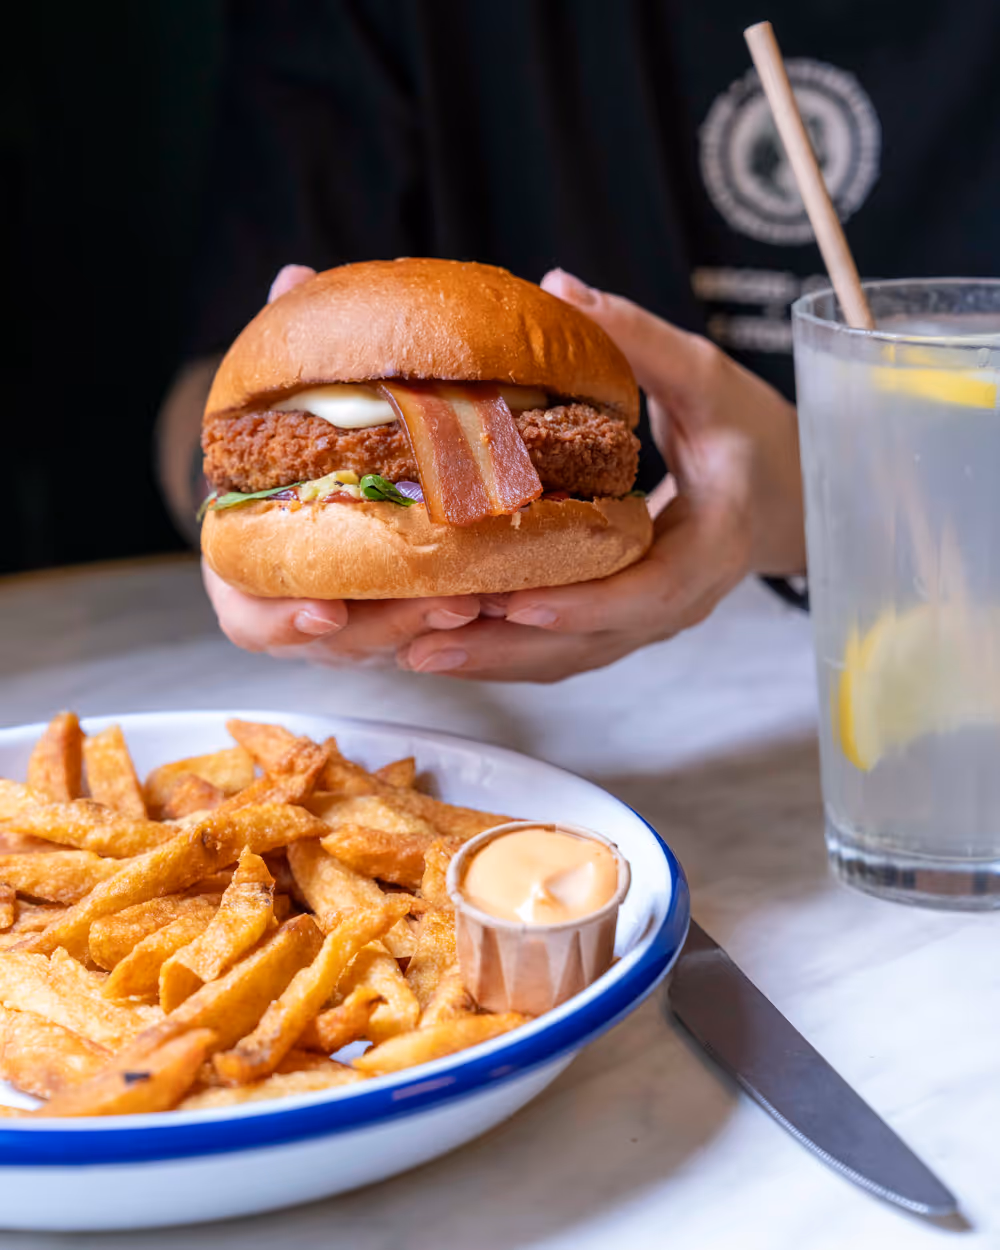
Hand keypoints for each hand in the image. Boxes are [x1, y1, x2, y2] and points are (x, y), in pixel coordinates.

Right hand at [202, 265, 481, 668]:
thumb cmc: (322, 426)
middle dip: (391, 627)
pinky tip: (507, 593)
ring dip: (441, 625)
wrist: (364, 453)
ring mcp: (366, 617)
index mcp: (261, 557)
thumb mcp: (310, 384)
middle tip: (451, 600)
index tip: (326, 608)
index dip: (279, 619)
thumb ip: (298, 342)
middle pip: (338, 645)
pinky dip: (471, 625)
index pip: (250, 613)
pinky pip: (440, 636)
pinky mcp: (419, 616)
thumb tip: (293, 278)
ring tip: (489, 595)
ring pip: (398, 647)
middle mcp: (312, 601)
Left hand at [399, 269, 804, 682]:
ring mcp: (648, 619)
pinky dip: (507, 651)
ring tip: (417, 652)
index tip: (519, 603)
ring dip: (495, 660)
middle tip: (428, 644)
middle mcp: (679, 599)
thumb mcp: (707, 378)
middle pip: (592, 642)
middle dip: (510, 649)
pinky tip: (446, 642)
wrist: (780, 494)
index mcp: (713, 545)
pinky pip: (563, 648)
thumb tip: (560, 286)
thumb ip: (640, 339)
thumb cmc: (748, 436)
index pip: (652, 591)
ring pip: (570, 657)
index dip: (587, 605)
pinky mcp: (622, 622)